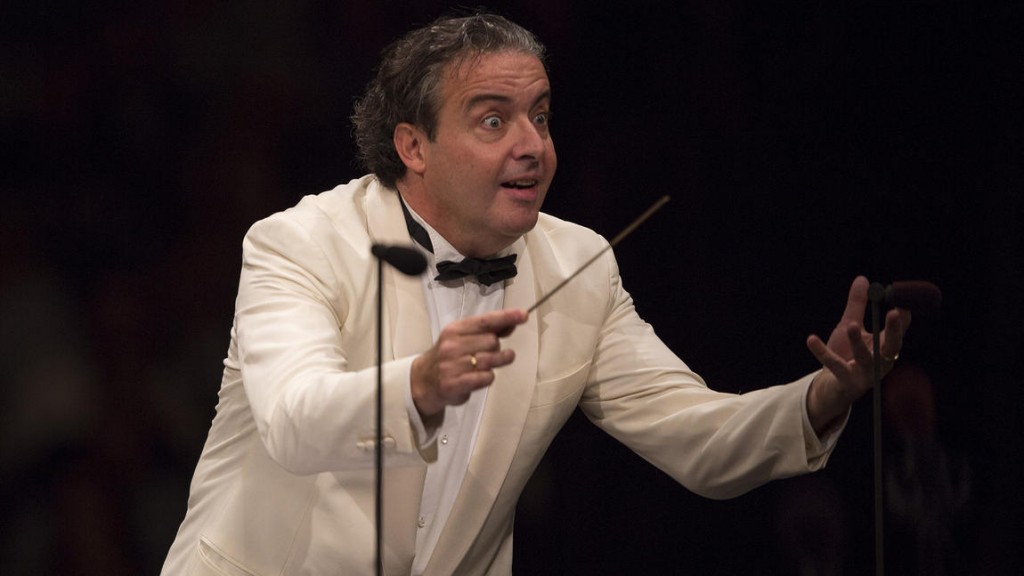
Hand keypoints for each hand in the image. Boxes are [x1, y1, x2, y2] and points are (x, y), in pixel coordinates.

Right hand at [411, 308, 527, 418]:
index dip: (505, 317)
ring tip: (496, 362)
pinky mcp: (454, 384)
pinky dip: (488, 377)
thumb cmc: (449, 357)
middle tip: (491, 352)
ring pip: (491, 360)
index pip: (485, 321)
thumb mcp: (463, 338)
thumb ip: (487, 330)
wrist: (423, 381)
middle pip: (492, 342)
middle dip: (497, 347)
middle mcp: (452, 345)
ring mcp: (452, 365)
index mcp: (454, 330)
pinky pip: (485, 378)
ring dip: (498, 361)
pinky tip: (482, 376)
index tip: (523, 315)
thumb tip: (512, 322)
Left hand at [805, 276, 910, 433]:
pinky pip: (834, 366)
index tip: (903, 302)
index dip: (902, 319)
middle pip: (891, 347)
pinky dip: (822, 352)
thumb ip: (857, 305)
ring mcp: (864, 375)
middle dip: (895, 331)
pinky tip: (810, 339)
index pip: (898, 333)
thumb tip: (862, 279)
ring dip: (858, 342)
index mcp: (884, 349)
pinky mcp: (845, 382)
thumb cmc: (845, 354)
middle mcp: (879, 363)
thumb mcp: (849, 326)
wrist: (831, 386)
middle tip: (893, 312)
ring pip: (865, 358)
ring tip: (851, 324)